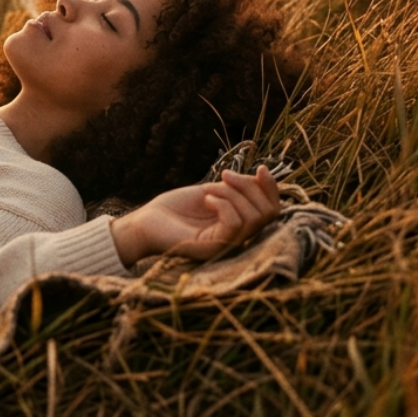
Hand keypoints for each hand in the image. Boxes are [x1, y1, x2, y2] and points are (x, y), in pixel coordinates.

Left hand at [109, 166, 280, 265]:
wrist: (145, 223)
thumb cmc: (175, 208)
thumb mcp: (212, 192)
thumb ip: (237, 188)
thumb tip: (261, 176)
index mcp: (240, 225)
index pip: (272, 211)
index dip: (272, 188)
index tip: (260, 167)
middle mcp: (239, 239)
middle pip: (268, 213)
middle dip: (250, 187)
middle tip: (224, 175)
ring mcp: (228, 246)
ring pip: (253, 217)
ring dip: (232, 194)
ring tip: (208, 190)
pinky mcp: (214, 249)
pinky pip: (234, 223)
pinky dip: (222, 203)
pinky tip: (205, 199)